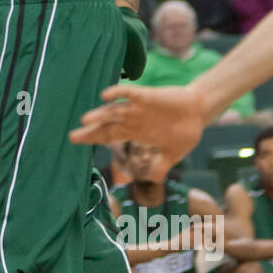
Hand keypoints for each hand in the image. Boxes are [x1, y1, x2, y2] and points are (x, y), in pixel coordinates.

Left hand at [70, 83, 205, 173]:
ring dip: (101, 114)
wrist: (199, 111)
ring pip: (115, 110)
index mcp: (134, 132)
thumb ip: (161, 166)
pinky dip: (118, 92)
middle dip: (90, 130)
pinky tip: (105, 95)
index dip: (93, 139)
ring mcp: (139, 108)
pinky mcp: (148, 96)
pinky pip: (130, 93)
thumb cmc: (184, 130)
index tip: (76, 142)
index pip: (108, 136)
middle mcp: (132, 119)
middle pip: (107, 124)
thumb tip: (153, 180)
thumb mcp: (173, 154)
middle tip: (73, 136)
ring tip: (85, 119)